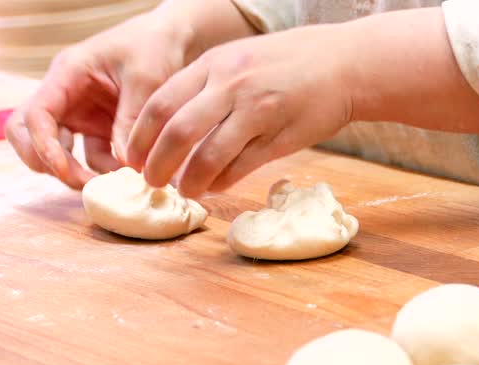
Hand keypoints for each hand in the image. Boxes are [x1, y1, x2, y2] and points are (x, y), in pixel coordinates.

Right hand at [6, 0, 255, 188]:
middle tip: (80, 182)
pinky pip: (88, 156)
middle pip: (27, 134)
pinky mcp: (97, 128)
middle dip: (46, 162)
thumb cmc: (154, 47)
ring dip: (77, 172)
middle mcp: (65, 95)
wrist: (173, 40)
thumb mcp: (146, 78)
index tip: (63, 171)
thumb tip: (124, 166)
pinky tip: (126, 174)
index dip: (43, 146)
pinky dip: (102, 170)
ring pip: (56, 150)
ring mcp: (79, 114)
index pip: (36, 114)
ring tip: (112, 184)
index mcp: (67, 74)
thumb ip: (131, 119)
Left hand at [125, 24, 353, 196]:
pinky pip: (241, 167)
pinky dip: (223, 182)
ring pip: (208, 155)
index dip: (140, 137)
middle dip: (156, 164)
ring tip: (185, 192)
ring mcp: (257, 112)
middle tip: (151, 182)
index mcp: (214, 64)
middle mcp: (231, 85)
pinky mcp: (281, 136)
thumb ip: (205, 86)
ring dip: (190, 181)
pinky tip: (216, 186)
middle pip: (176, 132)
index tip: (132, 158)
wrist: (345, 64)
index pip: (160, 103)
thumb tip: (169, 124)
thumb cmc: (289, 63)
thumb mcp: (239, 59)